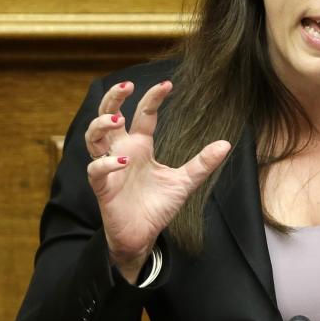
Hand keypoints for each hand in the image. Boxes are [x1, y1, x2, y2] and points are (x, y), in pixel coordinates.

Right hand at [85, 80, 230, 281]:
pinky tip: (123, 162)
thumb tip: (226, 143)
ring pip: (93, 138)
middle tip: (127, 85)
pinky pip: (96, 170)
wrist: (143, 235)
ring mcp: (110, 168)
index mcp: (140, 146)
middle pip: (108, 116)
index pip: (143, 115)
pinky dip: (107, 164)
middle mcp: (122, 151)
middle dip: (113, 98)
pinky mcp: (103, 187)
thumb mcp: (185, 181)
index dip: (152, 98)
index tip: (167, 84)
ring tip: (118, 119)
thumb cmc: (158, 206)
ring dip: (101, 125)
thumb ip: (202, 163)